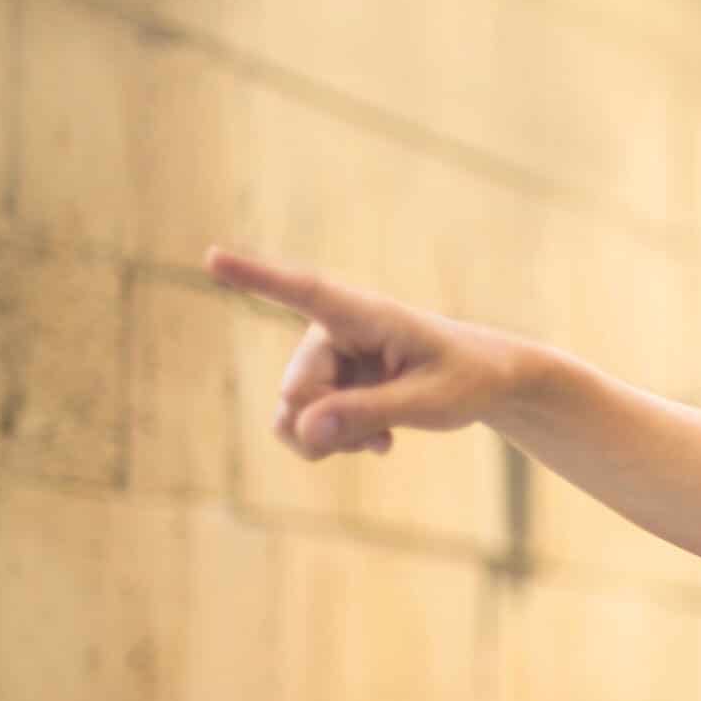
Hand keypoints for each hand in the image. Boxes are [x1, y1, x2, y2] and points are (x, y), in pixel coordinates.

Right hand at [206, 249, 523, 459]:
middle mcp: (335, 332)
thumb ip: (369, 413)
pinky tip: (377, 441)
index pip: (304, 293)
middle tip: (382, 439)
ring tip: (380, 439)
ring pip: (293, 414)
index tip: (212, 258)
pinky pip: (305, 426)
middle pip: (297, 390)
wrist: (488, 383)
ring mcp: (328, 360)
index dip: (257, 278)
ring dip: (331, 438)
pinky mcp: (330, 384)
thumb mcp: (431, 402)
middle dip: (329, 426)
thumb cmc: (469, 378)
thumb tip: (302, 432)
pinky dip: (335, 441)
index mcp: (366, 315)